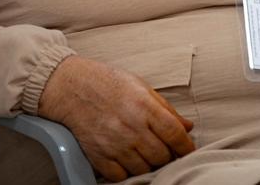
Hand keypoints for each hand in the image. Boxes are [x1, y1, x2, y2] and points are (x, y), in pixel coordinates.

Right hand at [38, 56, 194, 181]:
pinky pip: (121, 176)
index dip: (186, 146)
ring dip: (147, 164)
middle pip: (162, 156)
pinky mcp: (99, 155)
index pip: (176, 135)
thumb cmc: (108, 83)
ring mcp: (114, 143)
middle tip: (161, 148)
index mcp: (145, 106)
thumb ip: (166, 109)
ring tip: (143, 152)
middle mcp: (131, 127)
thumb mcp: (141, 87)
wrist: (72, 87)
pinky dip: (126, 171)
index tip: (187, 149)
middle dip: (166, 155)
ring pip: (144, 169)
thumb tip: (187, 127)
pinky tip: (126, 158)